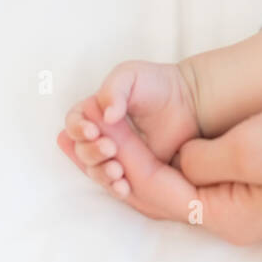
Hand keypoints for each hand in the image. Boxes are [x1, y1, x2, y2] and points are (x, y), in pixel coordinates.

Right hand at [59, 59, 199, 199]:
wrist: (188, 103)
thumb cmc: (156, 83)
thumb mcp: (131, 75)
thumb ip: (113, 90)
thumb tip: (105, 117)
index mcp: (94, 110)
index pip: (73, 123)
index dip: (78, 129)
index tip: (93, 131)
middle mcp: (100, 134)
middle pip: (81, 149)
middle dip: (90, 152)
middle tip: (110, 147)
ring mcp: (115, 155)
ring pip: (95, 169)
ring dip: (100, 172)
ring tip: (117, 170)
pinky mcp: (131, 171)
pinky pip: (115, 183)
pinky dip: (115, 186)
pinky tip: (123, 187)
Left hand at [59, 67, 261, 240]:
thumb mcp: (252, 145)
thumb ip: (202, 157)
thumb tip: (174, 158)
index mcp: (231, 216)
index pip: (156, 192)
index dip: (120, 158)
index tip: (91, 124)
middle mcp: (237, 215)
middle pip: (160, 194)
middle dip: (117, 164)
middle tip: (76, 133)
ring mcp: (252, 198)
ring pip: (178, 182)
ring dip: (138, 158)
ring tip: (100, 129)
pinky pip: (203, 169)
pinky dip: (172, 153)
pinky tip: (153, 133)